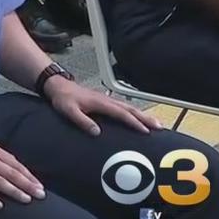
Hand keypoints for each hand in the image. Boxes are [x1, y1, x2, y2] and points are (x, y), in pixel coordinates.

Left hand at [43, 76, 162, 136]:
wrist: (58, 86)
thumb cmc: (63, 99)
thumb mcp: (69, 111)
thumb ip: (82, 121)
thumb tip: (98, 132)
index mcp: (101, 103)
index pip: (121, 113)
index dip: (134, 122)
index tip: (146, 131)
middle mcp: (107, 100)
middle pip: (131, 109)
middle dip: (146, 118)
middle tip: (160, 127)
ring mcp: (107, 100)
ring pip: (129, 107)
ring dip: (143, 115)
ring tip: (156, 124)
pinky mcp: (105, 101)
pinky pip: (124, 107)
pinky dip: (134, 113)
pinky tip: (139, 118)